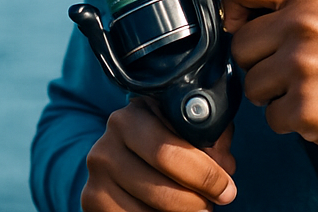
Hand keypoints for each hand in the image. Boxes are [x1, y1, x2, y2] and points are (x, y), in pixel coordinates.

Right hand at [81, 97, 235, 210]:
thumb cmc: (167, 137)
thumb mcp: (187, 128)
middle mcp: (107, 143)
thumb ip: (210, 138)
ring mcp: (95, 175)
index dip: (204, 174)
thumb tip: (224, 166)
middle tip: (213, 205)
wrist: (126, 154)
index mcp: (133, 115)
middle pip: (159, 185)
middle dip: (195, 200)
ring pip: (146, 209)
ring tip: (198, 211)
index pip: (170, 150)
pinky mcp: (90, 201)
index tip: (227, 188)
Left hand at [222, 0, 317, 157]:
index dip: (235, 5)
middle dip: (262, 56)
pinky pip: (270, 116)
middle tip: (300, 58)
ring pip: (252, 82)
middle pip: (240, 42)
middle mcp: (306, 19)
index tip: (247, 19)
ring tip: (313, 80)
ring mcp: (304, 65)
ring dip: (275, 89)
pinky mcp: (306, 108)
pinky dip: (291, 118)